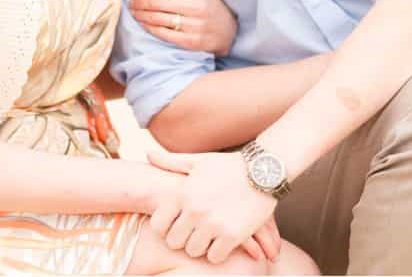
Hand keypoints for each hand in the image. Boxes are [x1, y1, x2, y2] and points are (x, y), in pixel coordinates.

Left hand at [131, 0, 237, 55]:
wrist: (228, 31)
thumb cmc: (209, 3)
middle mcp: (196, 7)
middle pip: (157, 3)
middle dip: (140, 3)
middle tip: (131, 3)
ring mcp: (194, 25)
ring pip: (158, 19)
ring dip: (141, 15)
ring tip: (134, 12)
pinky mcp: (191, 42)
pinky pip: (163, 34)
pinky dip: (150, 28)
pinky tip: (144, 24)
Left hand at [148, 148, 276, 263]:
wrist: (265, 169)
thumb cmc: (230, 166)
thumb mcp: (199, 161)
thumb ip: (171, 161)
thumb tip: (147, 154)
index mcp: (183, 193)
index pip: (158, 226)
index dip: (167, 227)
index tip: (179, 222)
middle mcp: (195, 210)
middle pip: (175, 242)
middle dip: (184, 238)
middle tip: (196, 230)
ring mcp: (213, 224)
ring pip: (194, 251)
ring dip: (202, 245)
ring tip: (211, 234)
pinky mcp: (232, 235)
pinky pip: (215, 257)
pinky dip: (219, 251)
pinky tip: (224, 239)